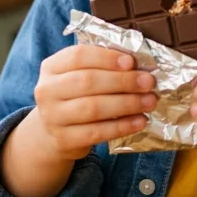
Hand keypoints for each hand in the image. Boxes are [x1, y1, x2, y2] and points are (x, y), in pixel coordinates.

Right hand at [33, 45, 156, 159]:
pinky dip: (122, 126)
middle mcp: (47, 90)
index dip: (106, 57)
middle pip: (88, 81)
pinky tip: (140, 121)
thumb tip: (137, 65)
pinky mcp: (63, 140)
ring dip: (127, 104)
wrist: (53, 131)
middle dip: (123, 81)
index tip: (131, 62)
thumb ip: (100, 66)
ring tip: (149, 102)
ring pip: (93, 108)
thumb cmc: (74, 95)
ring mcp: (52, 117)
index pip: (78, 56)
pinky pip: (97, 132)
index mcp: (52, 66)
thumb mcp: (78, 74)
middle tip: (148, 82)